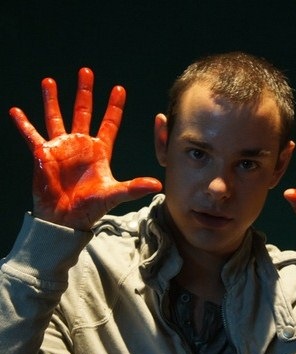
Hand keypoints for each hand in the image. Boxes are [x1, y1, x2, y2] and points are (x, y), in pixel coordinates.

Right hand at [9, 68, 161, 229]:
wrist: (66, 219)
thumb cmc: (90, 207)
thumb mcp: (114, 194)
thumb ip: (133, 187)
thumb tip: (158, 184)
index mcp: (99, 150)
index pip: (109, 123)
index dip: (114, 107)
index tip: (119, 89)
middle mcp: (81, 145)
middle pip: (83, 112)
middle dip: (85, 92)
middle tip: (86, 71)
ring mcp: (61, 148)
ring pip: (56, 117)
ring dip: (52, 99)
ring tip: (49, 81)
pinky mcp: (43, 155)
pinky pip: (31, 135)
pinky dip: (23, 124)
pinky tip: (15, 111)